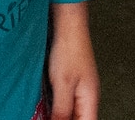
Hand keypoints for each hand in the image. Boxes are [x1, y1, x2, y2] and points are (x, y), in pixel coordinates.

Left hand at [48, 1, 98, 119]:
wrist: (67, 24)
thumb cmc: (68, 50)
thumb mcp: (62, 85)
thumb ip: (62, 111)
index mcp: (90, 100)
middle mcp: (87, 97)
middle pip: (79, 119)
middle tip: (46, 117)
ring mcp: (79, 89)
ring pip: (71, 113)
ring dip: (59, 116)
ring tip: (44, 113)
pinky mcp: (71, 81)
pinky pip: (66, 102)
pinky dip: (56, 108)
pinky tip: (45, 108)